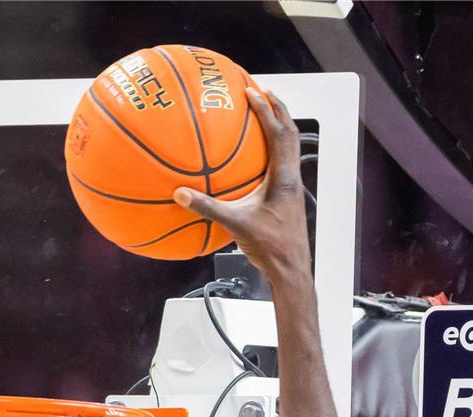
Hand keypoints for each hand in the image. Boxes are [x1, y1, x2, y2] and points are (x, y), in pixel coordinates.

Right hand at [173, 87, 310, 283]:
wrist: (291, 269)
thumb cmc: (271, 248)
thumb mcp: (236, 225)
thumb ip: (208, 208)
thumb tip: (180, 193)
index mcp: (284, 179)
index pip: (279, 135)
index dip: (266, 111)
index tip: (252, 91)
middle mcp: (292, 178)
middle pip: (290, 134)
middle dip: (277, 109)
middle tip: (262, 90)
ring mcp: (291, 188)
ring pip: (289, 148)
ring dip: (278, 127)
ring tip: (263, 112)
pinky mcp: (287, 197)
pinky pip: (281, 164)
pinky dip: (271, 150)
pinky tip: (253, 154)